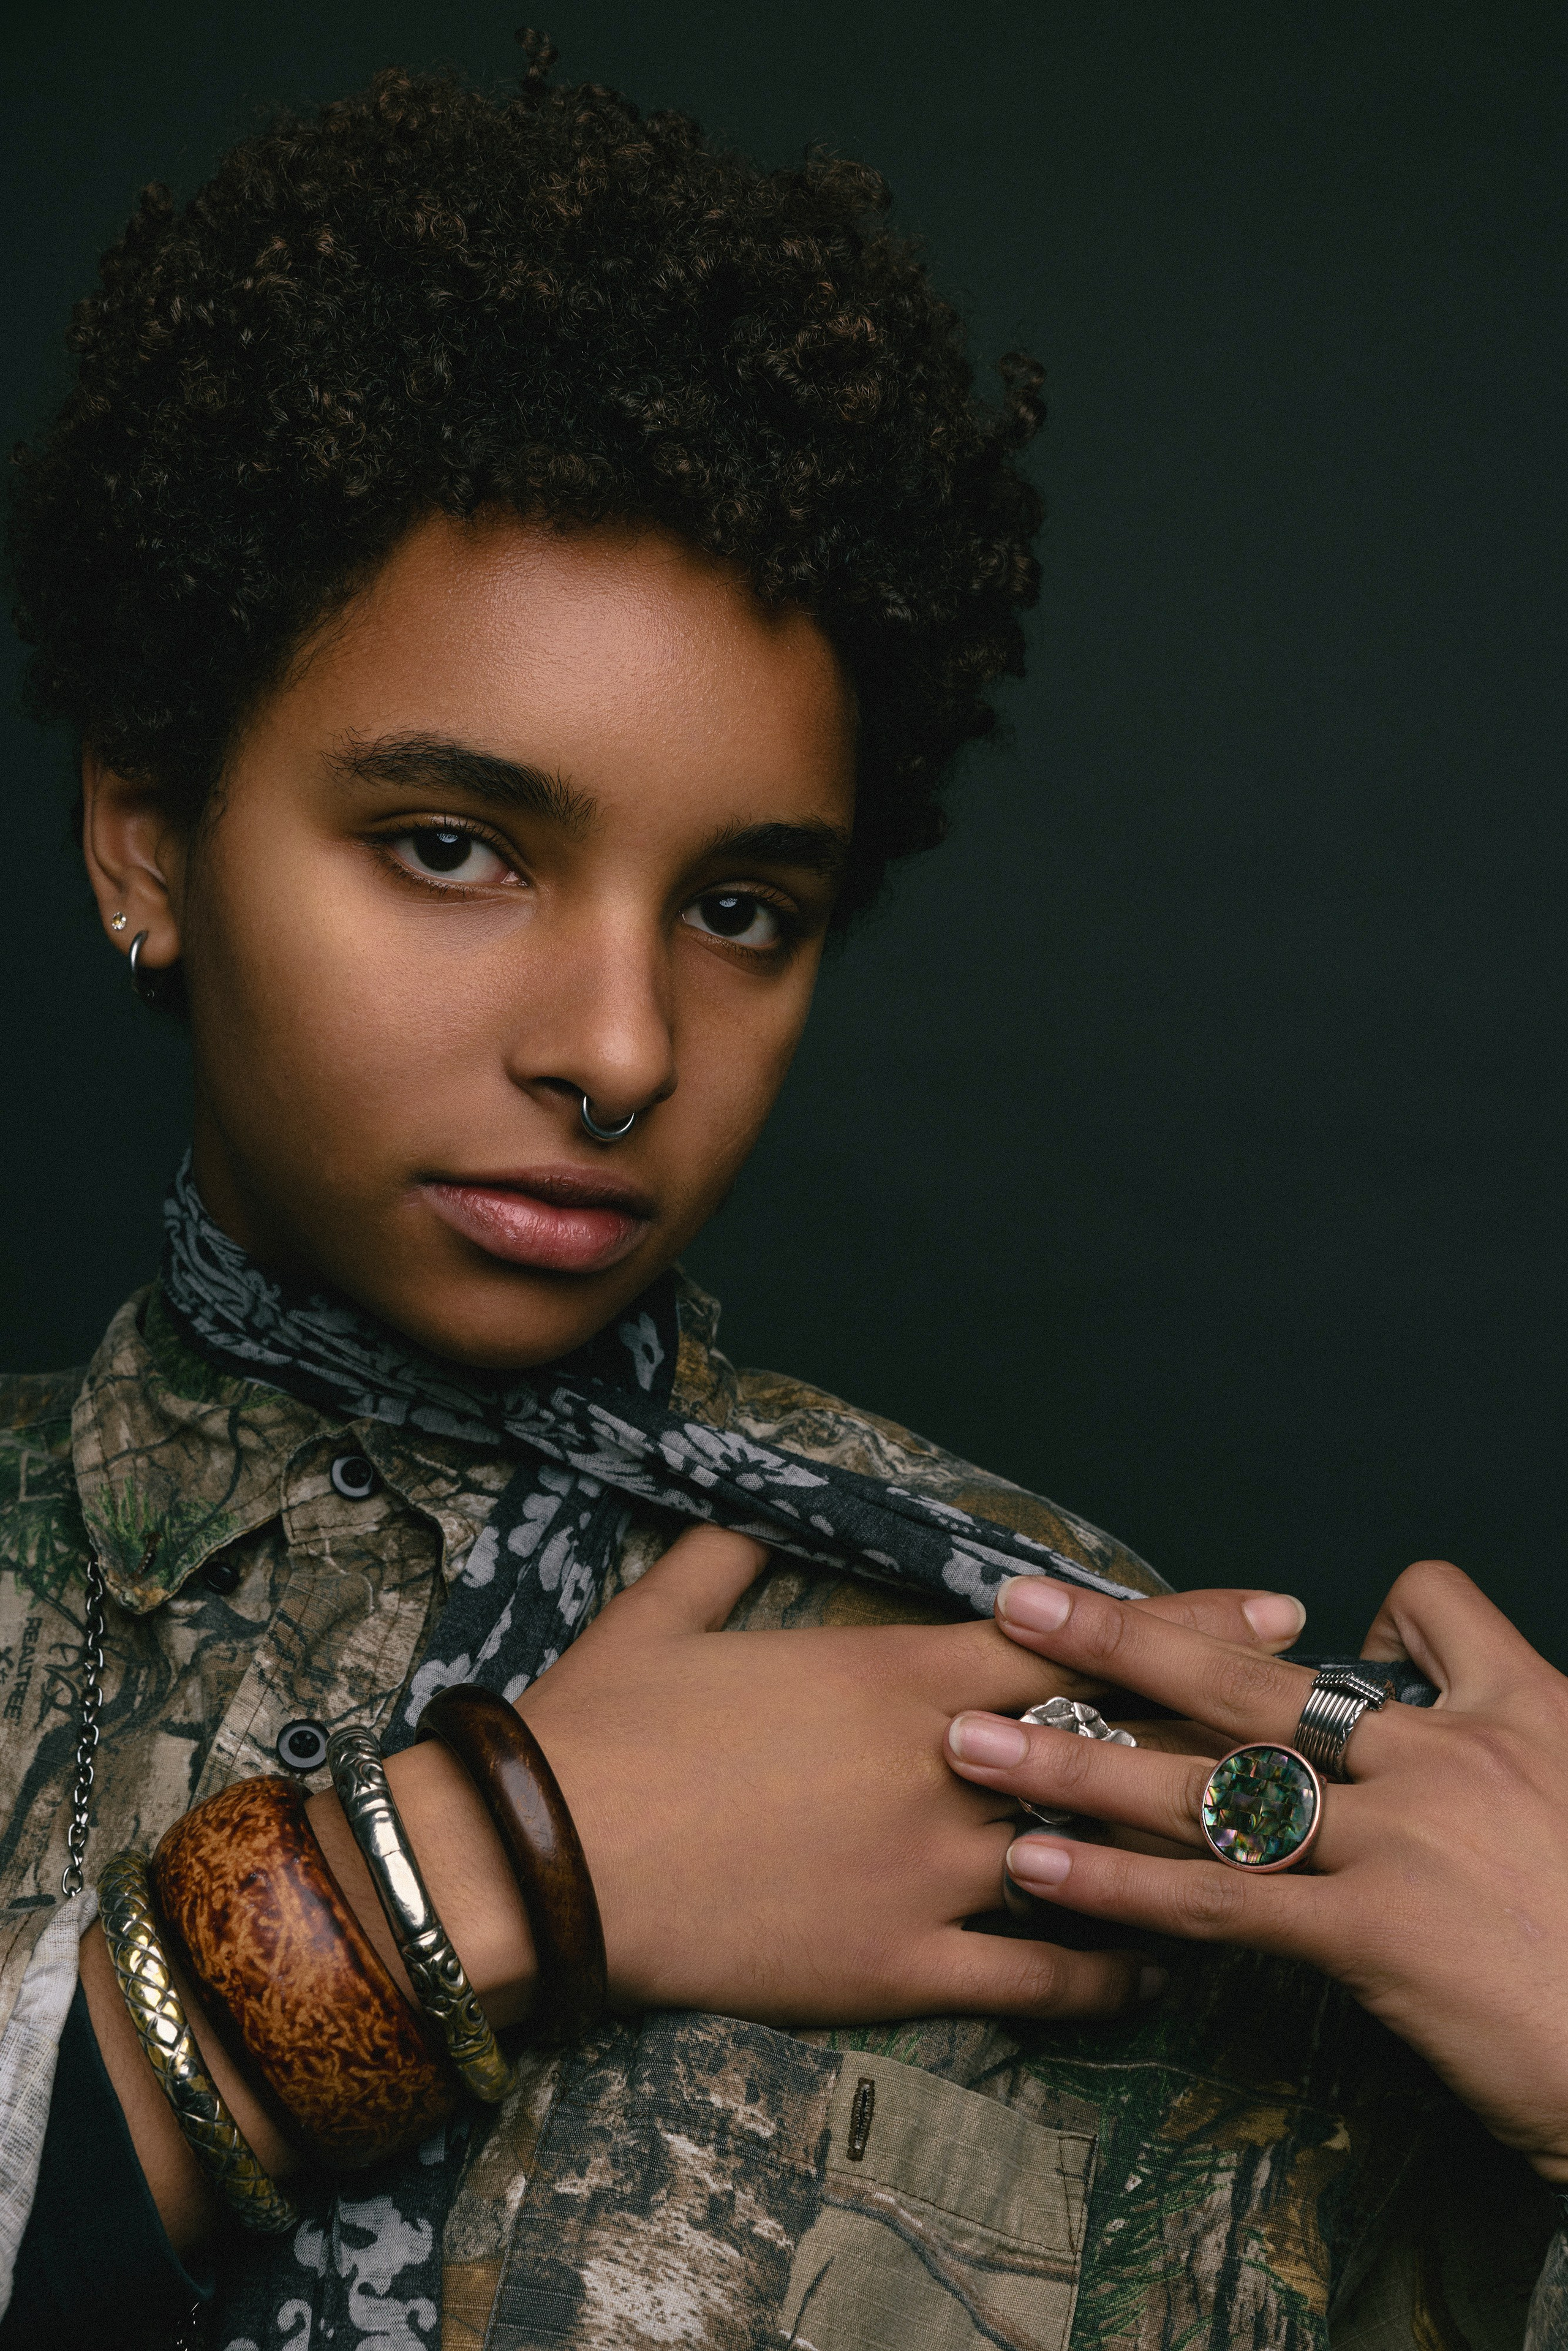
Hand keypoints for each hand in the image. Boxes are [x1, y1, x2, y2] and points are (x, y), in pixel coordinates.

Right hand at [517, 1529, 1305, 2027]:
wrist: (545, 1860)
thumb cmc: (605, 1728)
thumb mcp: (661, 1616)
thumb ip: (718, 1555)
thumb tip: (735, 1508)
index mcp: (896, 1675)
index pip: (1073, 1643)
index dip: (1181, 1624)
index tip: (1270, 1612)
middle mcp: (940, 1767)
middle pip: (1115, 1744)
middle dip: (1221, 1726)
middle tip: (1305, 1723)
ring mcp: (931, 1872)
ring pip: (1099, 1862)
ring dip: (1182, 1856)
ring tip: (1257, 1857)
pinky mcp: (901, 1966)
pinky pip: (1038, 1977)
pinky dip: (1106, 1975)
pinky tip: (1153, 1974)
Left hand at [948, 1559, 1567, 2179]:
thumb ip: (1508, 1754)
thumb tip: (1427, 1732)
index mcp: (1521, 1710)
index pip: (1423, 1605)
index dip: (1360, 1610)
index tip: (1312, 1630)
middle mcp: (1450, 1756)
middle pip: (1259, 1674)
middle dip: (1127, 1635)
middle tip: (1021, 1603)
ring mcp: (1408, 1842)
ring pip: (1214, 1782)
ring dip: (1081, 1756)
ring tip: (973, 1740)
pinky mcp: (1377, 1937)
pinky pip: (1222, 1902)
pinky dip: (1121, 1883)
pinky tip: (1042, 1869)